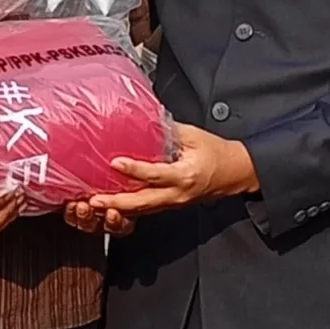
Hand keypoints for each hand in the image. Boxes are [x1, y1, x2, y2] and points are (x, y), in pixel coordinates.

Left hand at [79, 126, 259, 234]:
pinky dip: (129, 208)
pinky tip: (112, 204)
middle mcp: (178, 193)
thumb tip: (146, 119)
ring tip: (95, 204)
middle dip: (116, 202)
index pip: (155, 174)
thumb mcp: (195, 135)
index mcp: (185, 174)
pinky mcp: (171, 205)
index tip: (115, 162)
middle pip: (143, 201)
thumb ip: (169, 129)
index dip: (134, 169)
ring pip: (143, 209)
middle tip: (94, 199)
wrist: (235, 173)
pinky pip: (148, 209)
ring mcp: (174, 202)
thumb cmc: (217, 152)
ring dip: (118, 208)